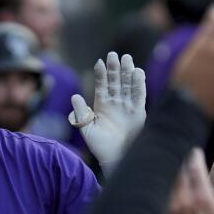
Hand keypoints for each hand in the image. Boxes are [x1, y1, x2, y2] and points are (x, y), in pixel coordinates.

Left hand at [68, 52, 145, 166]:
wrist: (115, 158)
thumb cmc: (100, 146)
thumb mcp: (87, 129)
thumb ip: (81, 114)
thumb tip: (75, 96)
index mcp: (101, 106)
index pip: (102, 86)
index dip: (101, 74)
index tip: (99, 62)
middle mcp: (115, 103)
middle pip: (115, 82)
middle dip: (114, 68)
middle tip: (113, 55)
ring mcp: (127, 106)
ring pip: (128, 85)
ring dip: (128, 72)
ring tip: (127, 58)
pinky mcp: (138, 112)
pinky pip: (139, 95)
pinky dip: (139, 84)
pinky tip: (138, 72)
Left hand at [167, 148, 213, 213]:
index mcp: (201, 198)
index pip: (194, 169)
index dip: (194, 157)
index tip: (195, 151)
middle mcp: (183, 201)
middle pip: (179, 173)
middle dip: (183, 164)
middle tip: (186, 158)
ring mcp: (171, 208)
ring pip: (169, 183)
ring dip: (173, 174)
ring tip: (178, 168)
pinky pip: (162, 194)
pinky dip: (166, 187)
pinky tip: (169, 184)